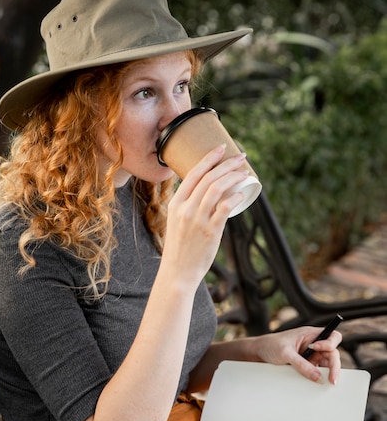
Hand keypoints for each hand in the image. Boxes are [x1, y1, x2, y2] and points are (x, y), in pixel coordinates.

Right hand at [162, 145, 248, 287]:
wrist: (177, 271)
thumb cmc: (180, 247)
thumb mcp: (177, 221)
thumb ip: (189, 207)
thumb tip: (209, 195)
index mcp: (176, 203)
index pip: (193, 174)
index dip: (209, 158)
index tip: (222, 148)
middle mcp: (186, 208)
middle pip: (208, 178)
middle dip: (226, 164)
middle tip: (241, 157)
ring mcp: (198, 220)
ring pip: (217, 189)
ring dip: (233, 177)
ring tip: (244, 172)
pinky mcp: (210, 231)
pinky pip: (225, 208)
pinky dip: (235, 196)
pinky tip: (242, 192)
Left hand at [250, 326, 341, 384]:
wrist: (259, 353)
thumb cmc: (271, 345)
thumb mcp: (285, 353)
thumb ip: (301, 364)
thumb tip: (318, 376)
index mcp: (310, 334)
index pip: (332, 336)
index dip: (330, 344)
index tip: (316, 349)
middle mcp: (314, 344)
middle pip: (333, 353)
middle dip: (334, 366)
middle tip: (332, 379)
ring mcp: (312, 355)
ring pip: (327, 364)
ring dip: (328, 373)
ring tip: (325, 382)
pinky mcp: (307, 365)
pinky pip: (318, 371)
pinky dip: (320, 377)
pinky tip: (316, 383)